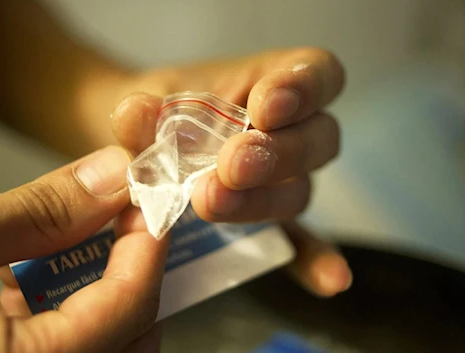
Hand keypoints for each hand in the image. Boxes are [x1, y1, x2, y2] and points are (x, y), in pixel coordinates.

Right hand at [0, 146, 166, 352]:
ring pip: (91, 346)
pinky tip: (27, 275)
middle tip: (118, 220)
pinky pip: (47, 352)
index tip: (148, 201)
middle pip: (124, 337)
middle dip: (130, 273)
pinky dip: (53, 312)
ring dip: (95, 290)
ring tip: (76, 238)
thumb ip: (43, 210)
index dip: (148, 245)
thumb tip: (111, 177)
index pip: (132, 308)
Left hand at [112, 48, 351, 296]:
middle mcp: (291, 131)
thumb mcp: (146, 105)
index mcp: (272, 82)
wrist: (137, 146)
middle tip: (231, 167)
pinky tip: (328, 283)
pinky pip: (299, 242)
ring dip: (262, 200)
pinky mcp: (270, 222)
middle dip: (276, 154)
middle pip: (317, 139)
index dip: (303, 89)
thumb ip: (143, 112)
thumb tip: (135, 113)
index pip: (317, 73)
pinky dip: (312, 259)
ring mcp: (283, 180)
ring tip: (211, 202)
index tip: (265, 108)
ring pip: (299, 190)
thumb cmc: (154, 114)